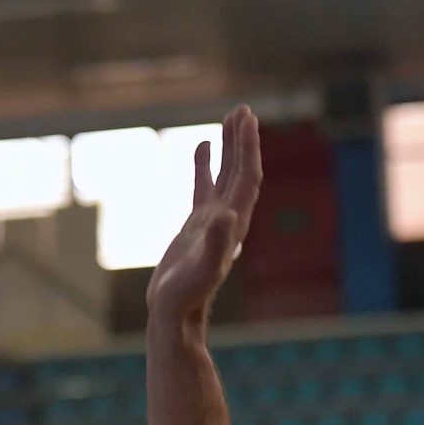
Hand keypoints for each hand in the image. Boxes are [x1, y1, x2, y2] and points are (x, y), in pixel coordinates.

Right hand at [146, 105, 262, 327]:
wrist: (174, 315)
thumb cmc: (186, 296)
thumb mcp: (201, 269)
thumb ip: (215, 244)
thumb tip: (226, 215)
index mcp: (234, 223)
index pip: (247, 178)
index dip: (248, 148)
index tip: (247, 120)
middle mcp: (228, 218)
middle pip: (241, 170)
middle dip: (242, 140)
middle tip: (242, 109)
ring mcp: (212, 220)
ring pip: (225, 175)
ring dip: (229, 147)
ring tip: (229, 118)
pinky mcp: (195, 226)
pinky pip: (203, 187)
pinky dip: (204, 165)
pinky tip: (202, 147)